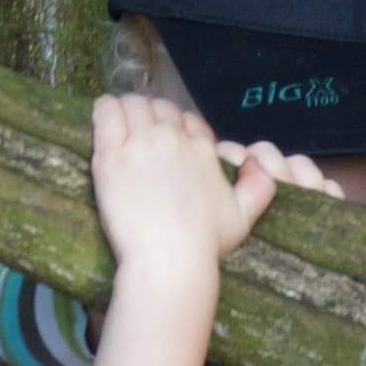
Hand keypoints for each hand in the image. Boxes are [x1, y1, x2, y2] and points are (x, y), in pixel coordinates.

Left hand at [89, 93, 282, 288]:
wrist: (171, 259)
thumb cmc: (206, 243)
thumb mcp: (244, 216)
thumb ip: (259, 188)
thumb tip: (261, 166)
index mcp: (202, 148)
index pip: (187, 121)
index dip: (177, 130)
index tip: (168, 147)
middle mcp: (172, 138)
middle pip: (160, 108)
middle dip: (152, 119)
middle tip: (142, 141)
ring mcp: (141, 143)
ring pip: (134, 105)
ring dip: (128, 111)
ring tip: (122, 128)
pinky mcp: (112, 155)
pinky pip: (106, 112)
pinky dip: (105, 109)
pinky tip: (104, 117)